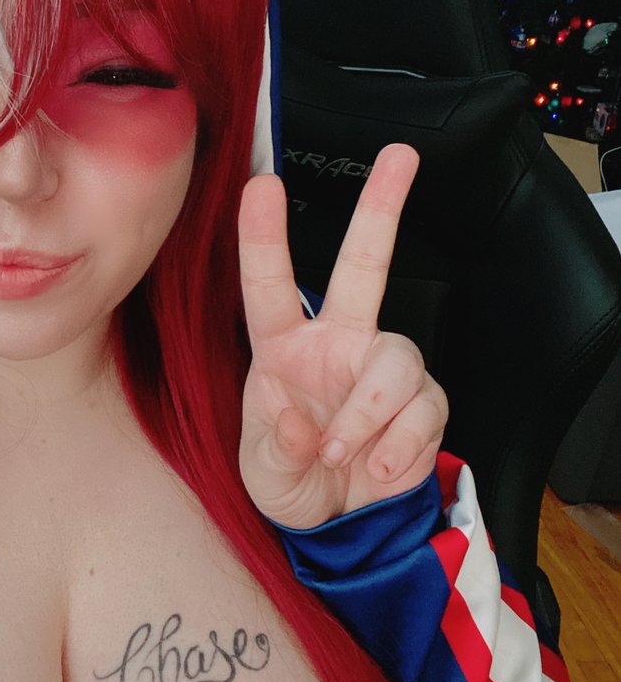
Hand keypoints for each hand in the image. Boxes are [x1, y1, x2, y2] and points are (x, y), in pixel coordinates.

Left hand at [238, 143, 446, 528]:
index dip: (263, 236)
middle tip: (400, 155)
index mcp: (283, 347)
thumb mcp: (261, 472)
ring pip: (398, 360)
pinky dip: (398, 447)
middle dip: (382, 208)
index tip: (259, 185)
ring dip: (370, 414)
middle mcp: (337, 342)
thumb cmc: (290, 479)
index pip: (268, 285)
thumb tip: (300, 421)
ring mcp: (381, 367)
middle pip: (365, 265)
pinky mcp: (423, 402)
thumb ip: (274, 447)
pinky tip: (376, 469)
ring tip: (345, 453)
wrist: (339, 526)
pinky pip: (423, 410)